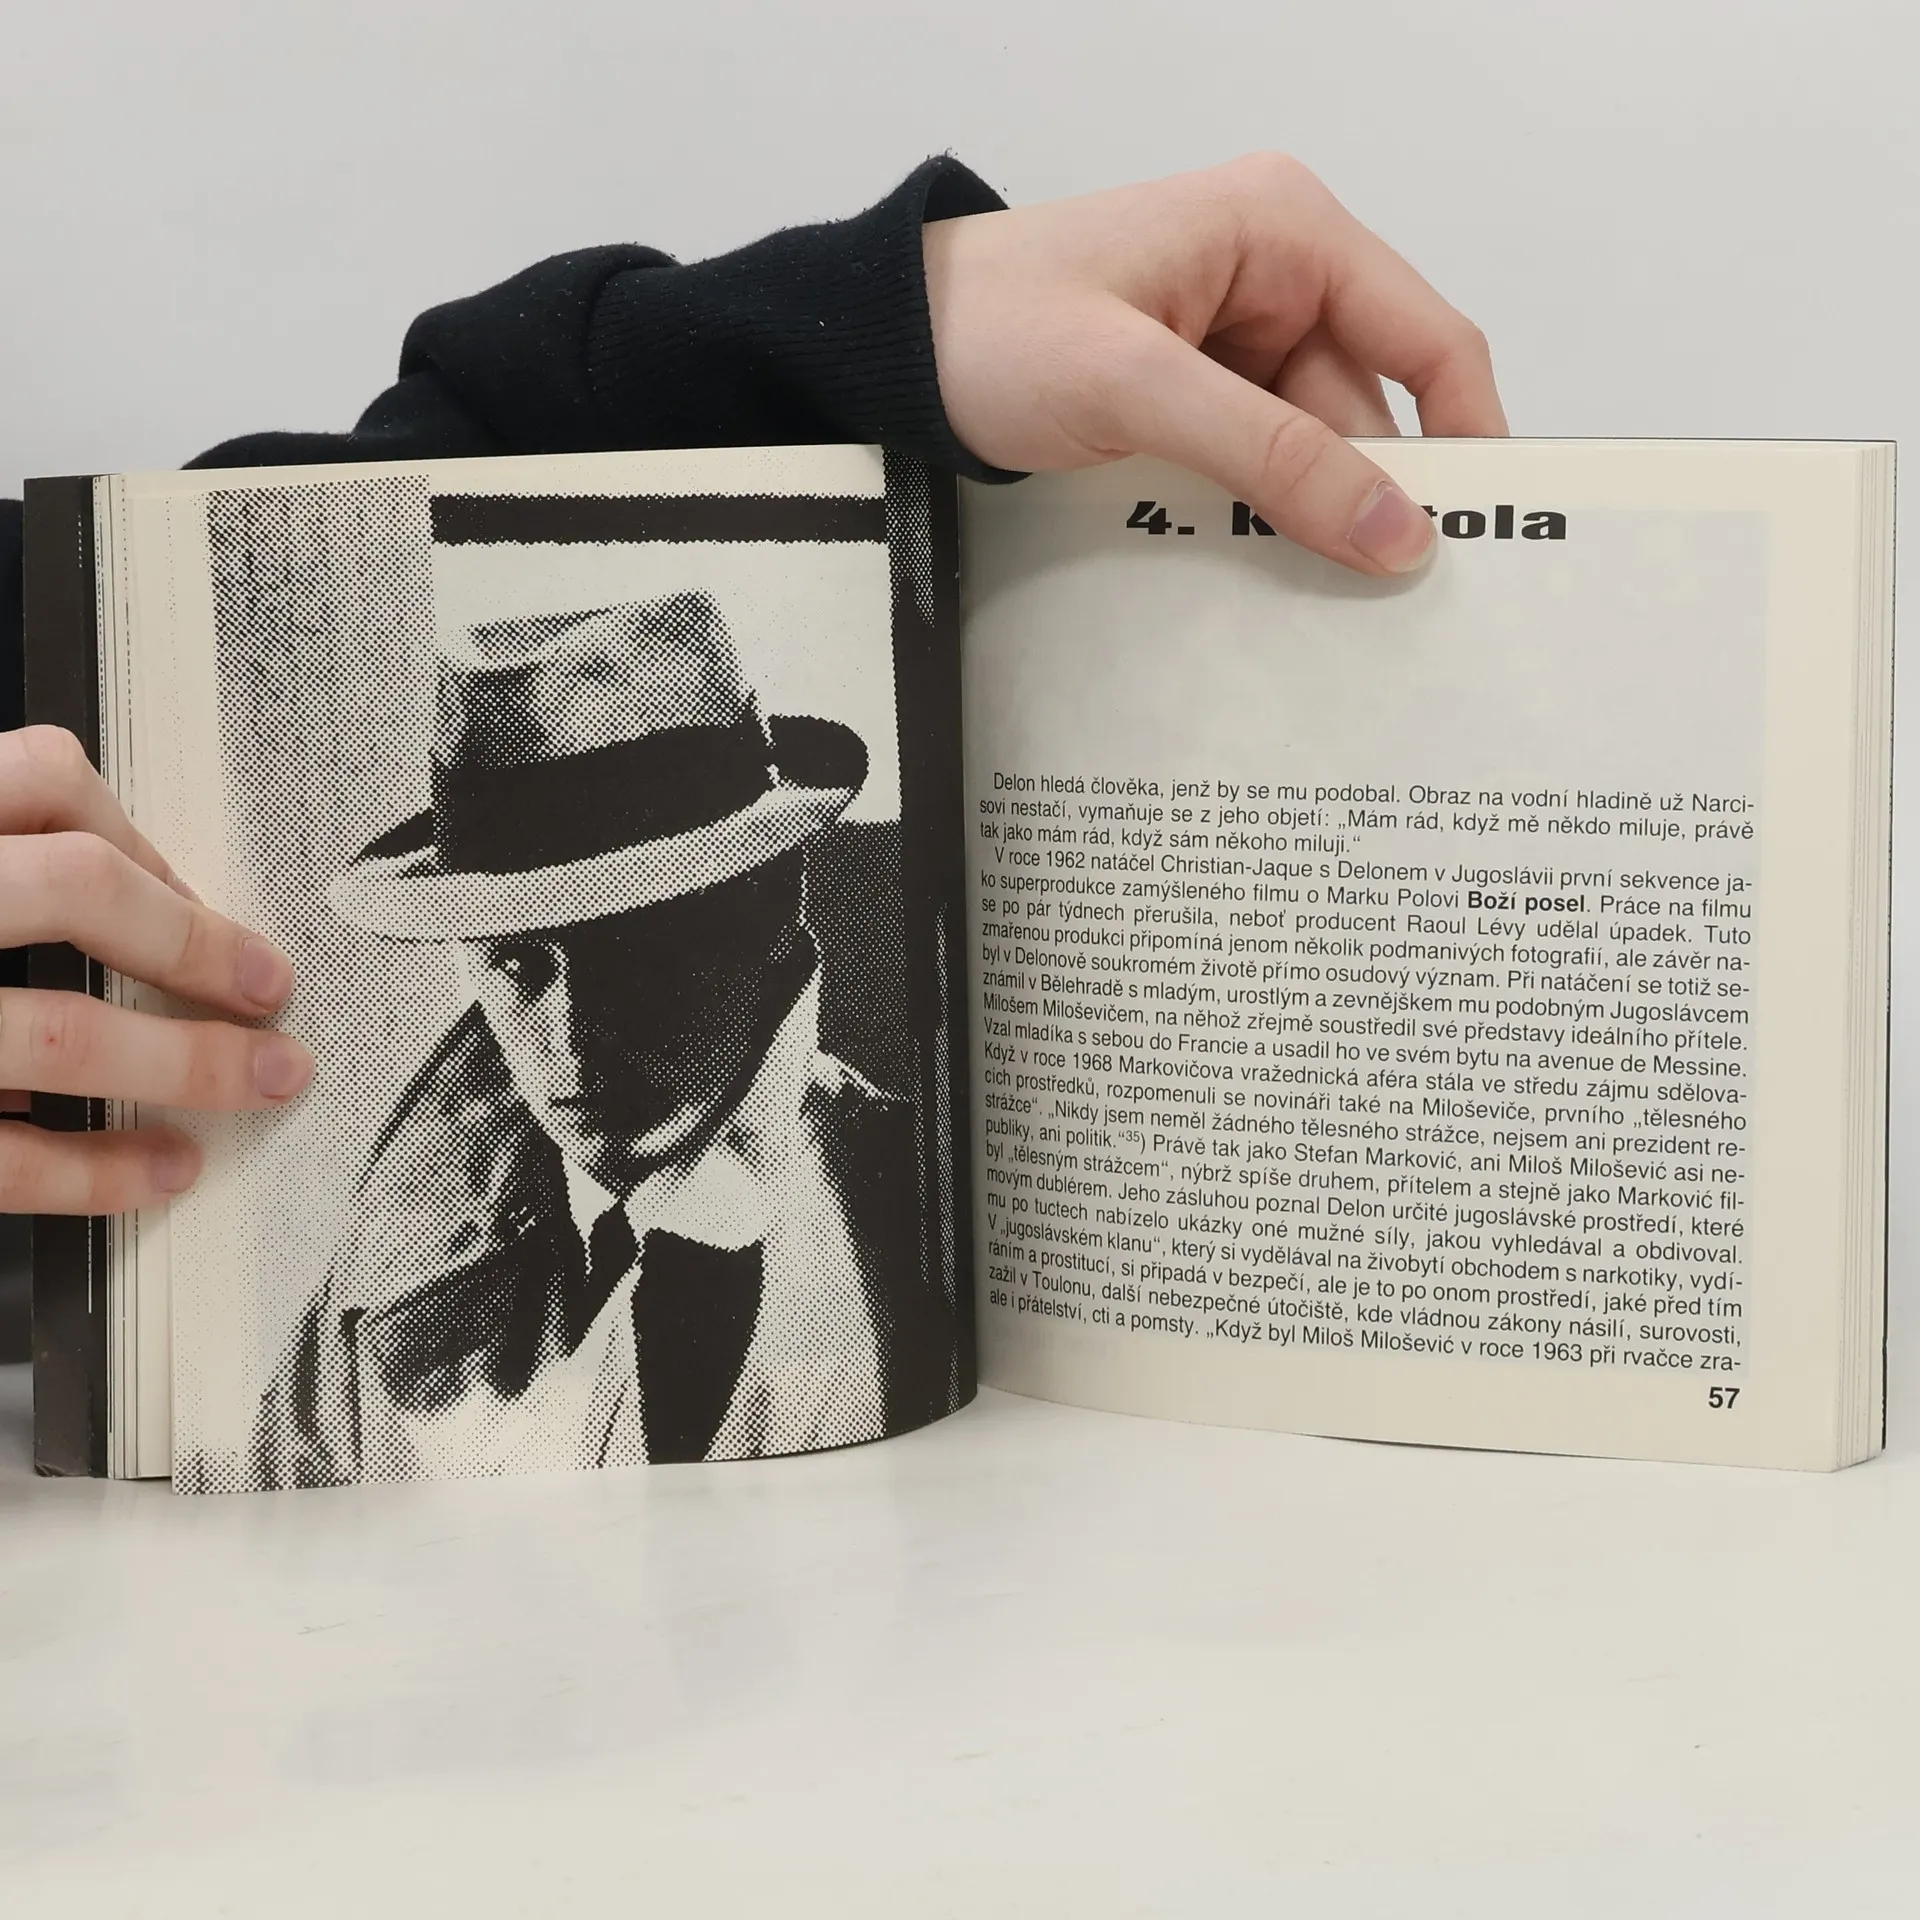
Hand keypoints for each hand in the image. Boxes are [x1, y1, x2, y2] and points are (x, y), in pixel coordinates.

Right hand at [0, 726, 313, 1213]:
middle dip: (200, 944)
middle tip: (274, 988)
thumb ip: (14, 869)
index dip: (141, 840)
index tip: (204, 898)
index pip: (40, 777)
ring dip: (187, 1066)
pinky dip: (99, 1170)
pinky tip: (164, 1169)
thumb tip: (144, 897)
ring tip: (266, 1080)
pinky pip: (4, 1157)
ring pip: (57, 1035)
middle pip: (76, 889)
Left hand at [923, 152, 1507, 575]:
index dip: (1467, 435)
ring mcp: (1229, 343)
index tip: (1480, 534)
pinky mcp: (1188, 397)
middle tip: (1386, 605)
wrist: (883, 356)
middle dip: (1372, 498)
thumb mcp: (1136, 387)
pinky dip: (1255, 518)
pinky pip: (1254, 467)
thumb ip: (1272, 455)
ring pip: (1310, 450)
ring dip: (1303, 519)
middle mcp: (1273, 278)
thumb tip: (1393, 527)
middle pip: (1370, 409)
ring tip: (1310, 603)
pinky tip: (1251, 572)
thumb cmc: (990, 327)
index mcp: (1284, 231)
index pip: (1426, 337)